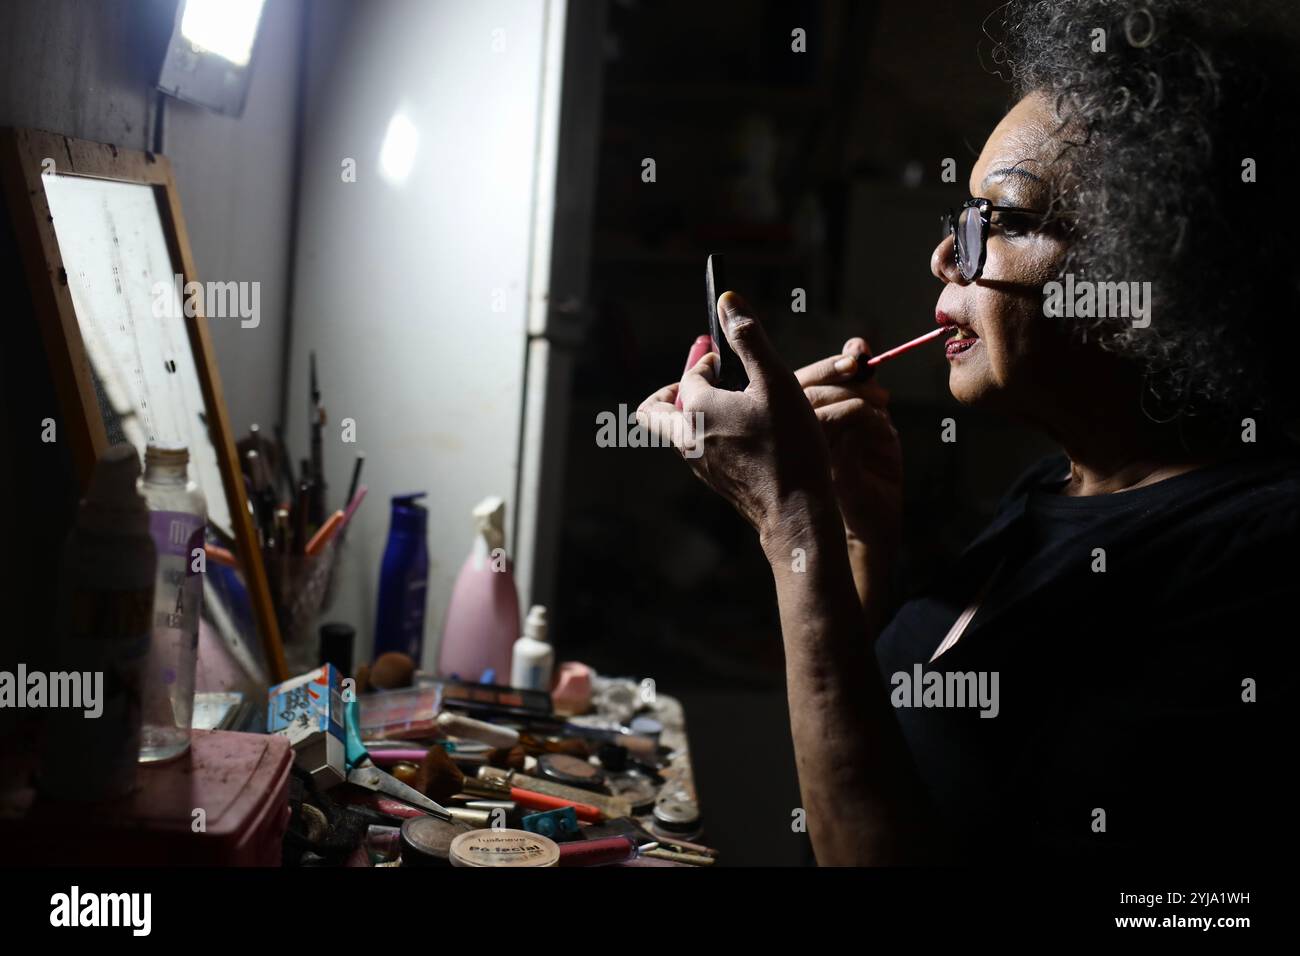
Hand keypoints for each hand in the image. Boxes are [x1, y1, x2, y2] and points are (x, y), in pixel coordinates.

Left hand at [636, 292, 837, 552]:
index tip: (730, 359)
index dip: (710, 361)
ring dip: (698, 412)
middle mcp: (686, 438)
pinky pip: (698, 450)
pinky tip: (750, 435)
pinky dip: (712, 435)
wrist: (797, 512)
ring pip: (679, 430)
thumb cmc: (790, 445)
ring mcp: (697, 464)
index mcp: (696, 408)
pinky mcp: (711, 481)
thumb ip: (750, 340)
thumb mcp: (776, 382)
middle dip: (677, 388)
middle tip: (710, 381)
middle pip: (657, 408)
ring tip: (738, 407)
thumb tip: (728, 301)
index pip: (691, 374)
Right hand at [794, 338, 902, 561]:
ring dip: (857, 397)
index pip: (798, 384)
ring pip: (817, 407)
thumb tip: (857, 343)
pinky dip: (867, 420)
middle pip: (802, 391)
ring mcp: (803, 458)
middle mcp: (790, 441)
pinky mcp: (825, 472)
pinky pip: (840, 429)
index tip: (857, 356)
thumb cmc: (866, 476)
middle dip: (843, 376)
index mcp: (794, 427)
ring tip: (884, 406)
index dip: (827, 365)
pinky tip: (886, 430)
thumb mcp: (866, 422)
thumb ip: (858, 384)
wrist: (872, 529)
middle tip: (875, 382)